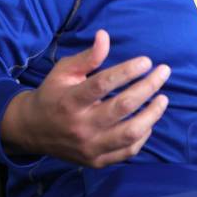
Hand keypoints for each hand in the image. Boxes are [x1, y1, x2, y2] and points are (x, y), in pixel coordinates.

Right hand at [0, 30, 169, 168]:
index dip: (128, 71)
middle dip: (149, 87)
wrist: (33, 131)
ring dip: (153, 114)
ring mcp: (90, 146)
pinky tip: (149, 120)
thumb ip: (88, 56)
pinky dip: (144, 135)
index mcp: (70, 100)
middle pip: (123, 106)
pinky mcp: (97, 160)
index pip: (103, 84)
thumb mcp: (64, 71)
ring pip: (131, 132)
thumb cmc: (53, 94)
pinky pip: (128, 151)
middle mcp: (81, 126)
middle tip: (164, 72)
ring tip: (163, 98)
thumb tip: (105, 35)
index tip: (146, 61)